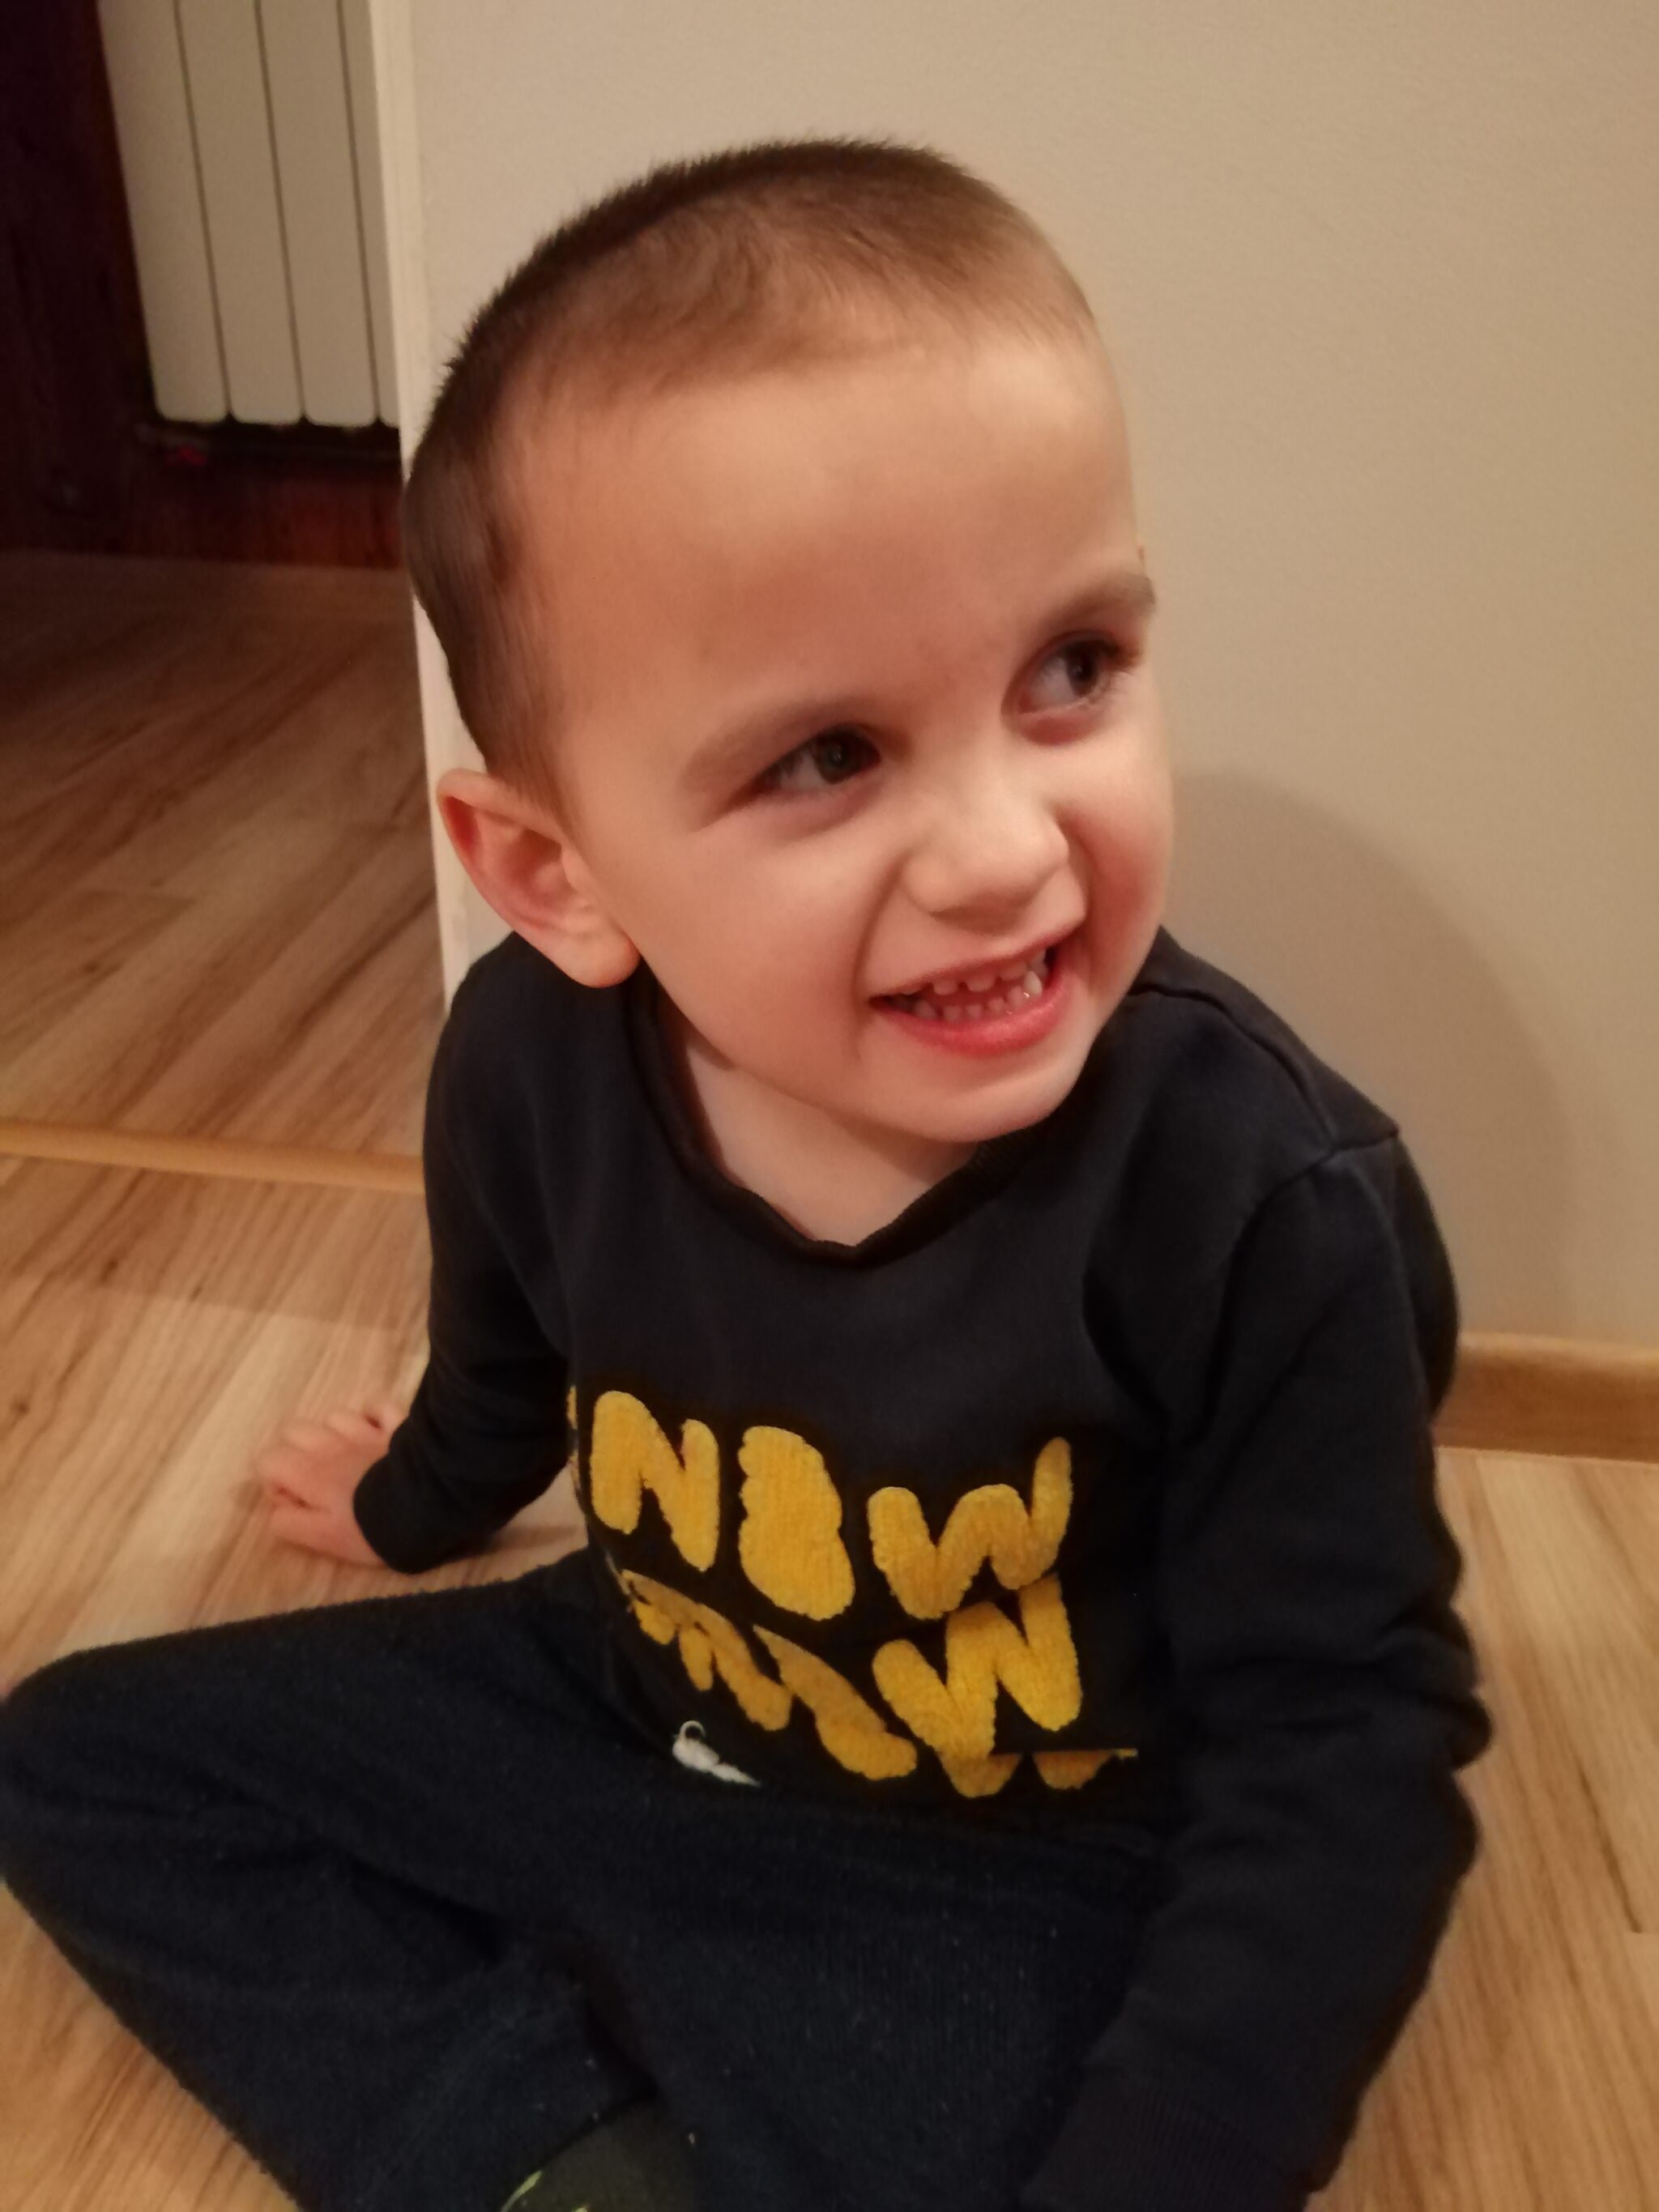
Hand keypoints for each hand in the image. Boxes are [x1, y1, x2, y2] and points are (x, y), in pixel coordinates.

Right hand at [254, 1397, 404, 1566]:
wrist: (425, 1504)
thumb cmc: (370, 1529)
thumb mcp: (322, 1538)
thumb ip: (290, 1523)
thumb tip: (278, 1509)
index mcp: (308, 1472)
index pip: (267, 1459)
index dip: (275, 1483)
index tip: (298, 1504)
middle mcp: (330, 1444)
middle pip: (293, 1430)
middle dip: (297, 1453)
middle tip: (318, 1481)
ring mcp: (364, 1430)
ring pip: (333, 1416)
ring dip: (334, 1435)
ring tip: (350, 1460)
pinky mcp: (395, 1424)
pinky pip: (377, 1406)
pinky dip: (373, 1416)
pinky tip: (377, 1432)